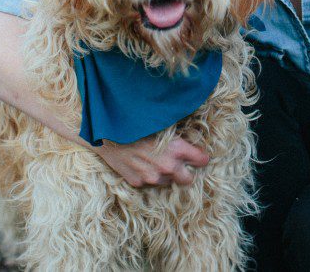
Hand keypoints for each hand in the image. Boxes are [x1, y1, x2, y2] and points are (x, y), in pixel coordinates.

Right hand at [93, 135, 209, 187]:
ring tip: (155, 160)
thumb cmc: (137, 126)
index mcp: (177, 149)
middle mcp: (167, 166)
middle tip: (180, 164)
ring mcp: (152, 177)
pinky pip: (151, 183)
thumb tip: (192, 145)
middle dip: (186, 172)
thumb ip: (178, 140)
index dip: (201, 157)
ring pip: (168, 181)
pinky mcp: (139, 183)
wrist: (107, 134)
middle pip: (188, 180)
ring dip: (166, 174)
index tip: (199, 156)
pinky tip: (142, 163)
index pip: (202, 160)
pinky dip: (149, 175)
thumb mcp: (162, 127)